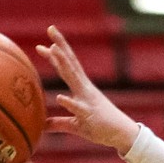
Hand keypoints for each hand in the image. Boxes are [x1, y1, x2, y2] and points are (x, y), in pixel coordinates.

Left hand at [37, 26, 138, 153]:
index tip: (42, 44)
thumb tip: (42, 125)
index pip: (66, 67)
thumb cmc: (99, 128)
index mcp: (81, 88)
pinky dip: (69, 102)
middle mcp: (84, 88)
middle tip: (50, 28)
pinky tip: (60, 97)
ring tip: (53, 49)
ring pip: (73, 77)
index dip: (55, 55)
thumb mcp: (76, 126)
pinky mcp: (89, 114)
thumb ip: (59, 123)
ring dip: (63, 62)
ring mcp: (86, 99)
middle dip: (60, 46)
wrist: (121, 134)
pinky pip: (77, 108)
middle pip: (70, 63)